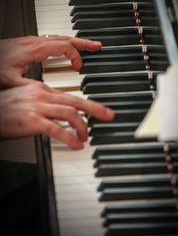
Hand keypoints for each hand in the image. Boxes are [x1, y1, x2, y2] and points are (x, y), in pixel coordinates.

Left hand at [0, 35, 101, 87]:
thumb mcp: (10, 80)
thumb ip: (30, 86)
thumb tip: (47, 93)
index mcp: (35, 49)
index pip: (64, 46)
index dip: (75, 55)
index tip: (79, 67)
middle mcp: (35, 42)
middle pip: (66, 38)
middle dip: (83, 43)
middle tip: (97, 46)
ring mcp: (32, 41)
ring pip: (59, 37)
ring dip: (75, 41)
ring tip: (87, 45)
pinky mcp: (29, 43)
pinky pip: (52, 40)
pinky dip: (64, 43)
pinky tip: (65, 49)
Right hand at [0, 82, 114, 148]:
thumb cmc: (4, 107)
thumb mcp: (26, 98)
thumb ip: (43, 102)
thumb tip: (58, 110)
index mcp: (42, 90)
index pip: (70, 95)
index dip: (86, 103)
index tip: (97, 109)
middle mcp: (43, 96)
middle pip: (76, 100)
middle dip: (95, 108)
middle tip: (109, 115)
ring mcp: (38, 107)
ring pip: (70, 113)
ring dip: (82, 126)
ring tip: (86, 136)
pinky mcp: (32, 121)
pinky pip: (57, 129)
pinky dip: (69, 138)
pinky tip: (76, 145)